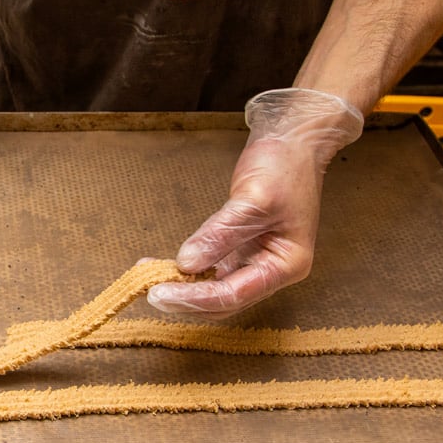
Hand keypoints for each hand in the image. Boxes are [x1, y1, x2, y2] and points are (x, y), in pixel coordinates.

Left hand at [148, 88, 362, 318]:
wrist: (292, 142)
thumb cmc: (285, 166)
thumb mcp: (254, 200)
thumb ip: (221, 234)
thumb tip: (187, 263)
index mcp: (286, 265)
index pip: (234, 294)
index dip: (196, 298)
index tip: (161, 294)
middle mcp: (271, 269)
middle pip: (224, 300)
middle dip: (187, 299)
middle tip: (151, 292)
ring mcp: (255, 260)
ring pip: (215, 288)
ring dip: (183, 287)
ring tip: (150, 279)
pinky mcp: (240, 249)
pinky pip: (211, 268)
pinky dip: (188, 269)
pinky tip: (162, 266)